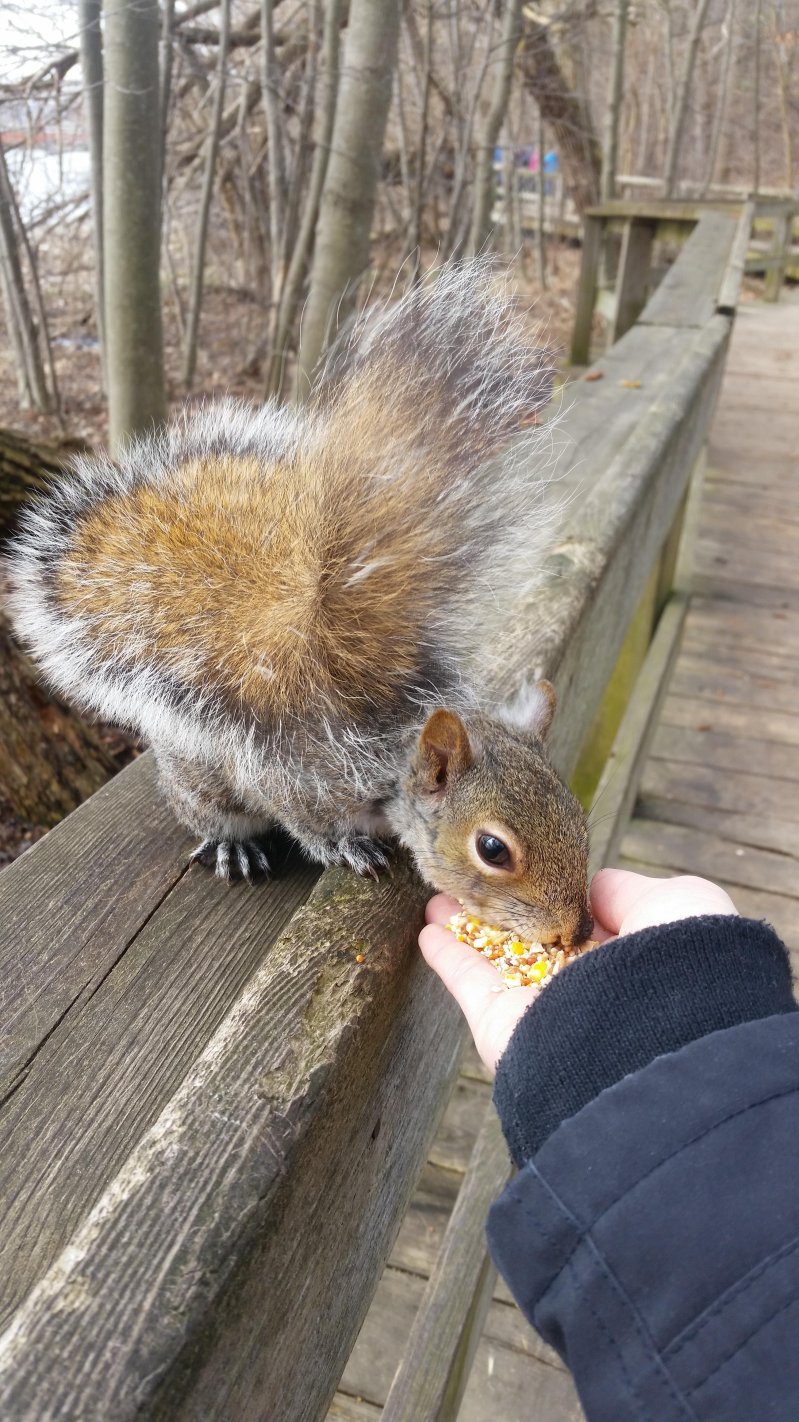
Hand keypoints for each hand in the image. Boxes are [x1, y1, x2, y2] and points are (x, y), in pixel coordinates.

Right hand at [419, 869, 737, 1074]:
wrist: (658, 1040)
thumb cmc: (679, 963)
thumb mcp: (680, 903)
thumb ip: (631, 892)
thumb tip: (592, 890)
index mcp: (633, 962)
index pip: (587, 927)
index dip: (558, 896)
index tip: (529, 869)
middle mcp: (587, 988)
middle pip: (535, 942)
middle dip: (506, 911)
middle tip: (476, 880)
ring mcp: (542, 1009)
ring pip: (497, 960)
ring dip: (466, 928)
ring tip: (438, 896)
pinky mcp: (503, 1028)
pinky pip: (470, 985)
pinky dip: (448, 958)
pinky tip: (428, 931)